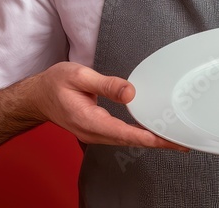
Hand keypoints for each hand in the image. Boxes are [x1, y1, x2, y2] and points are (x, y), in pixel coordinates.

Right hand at [30, 62, 187, 151]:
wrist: (36, 97)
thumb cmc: (54, 84)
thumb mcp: (79, 75)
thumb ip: (106, 84)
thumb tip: (130, 92)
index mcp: (89, 120)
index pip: (124, 133)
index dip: (148, 137)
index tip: (167, 139)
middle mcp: (93, 132)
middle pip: (130, 141)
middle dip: (157, 142)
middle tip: (182, 141)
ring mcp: (95, 134)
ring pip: (127, 140)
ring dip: (150, 140)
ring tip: (173, 138)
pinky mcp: (97, 130)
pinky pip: (121, 135)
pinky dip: (139, 135)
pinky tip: (151, 132)